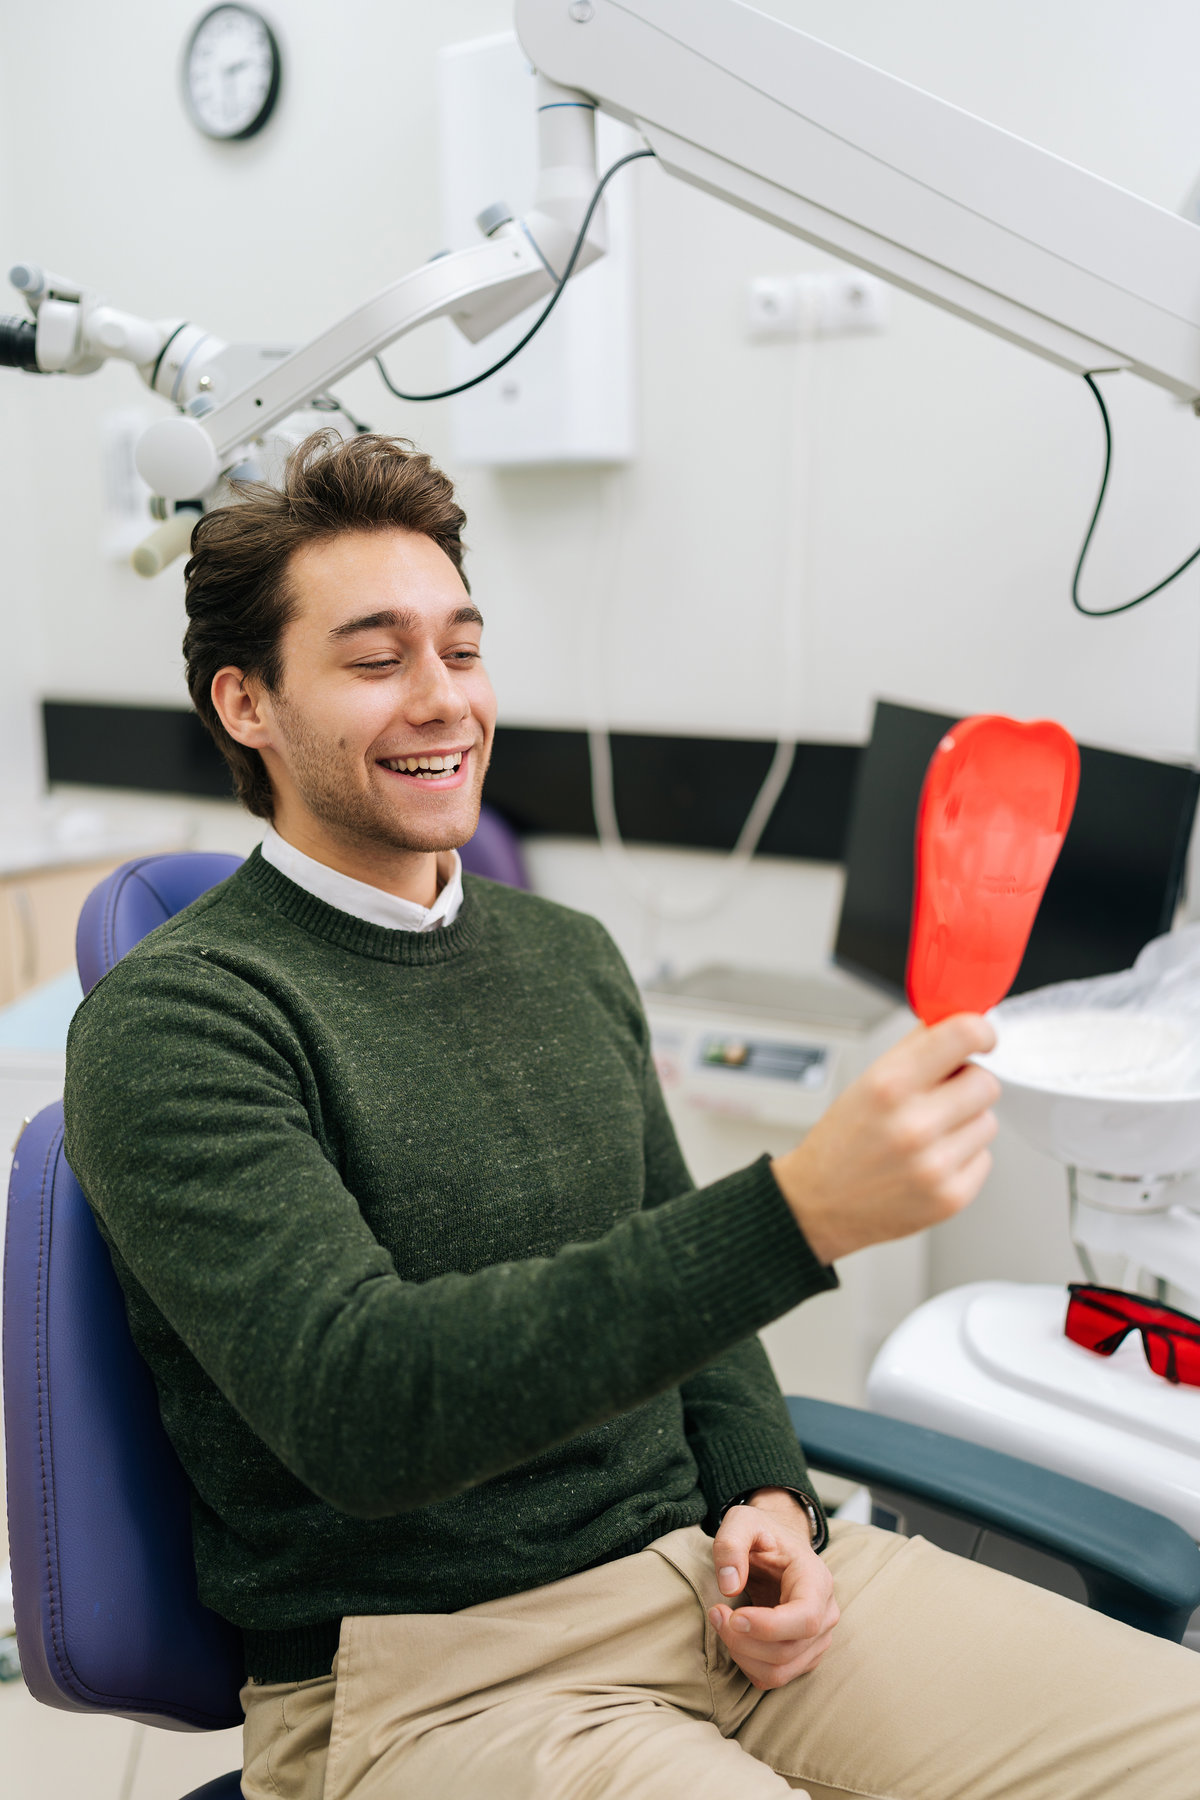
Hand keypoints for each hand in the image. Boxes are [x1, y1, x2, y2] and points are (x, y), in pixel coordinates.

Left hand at [707, 1492, 838, 1690]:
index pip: (805, 1619)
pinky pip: (775, 1677)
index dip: (768, 1627)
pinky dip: (748, 1665)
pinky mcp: (803, 1656)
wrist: (777, 1547)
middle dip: (743, 1641)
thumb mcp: (742, 1521)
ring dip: (742, 1655)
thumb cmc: (762, 1534)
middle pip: (788, 1650)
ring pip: (780, 1671)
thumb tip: (729, 1586)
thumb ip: (731, 1544)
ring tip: (720, 1622)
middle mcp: (825, 1614)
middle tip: (715, 1613)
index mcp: (817, 1580)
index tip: (733, 1615)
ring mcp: (818, 1640)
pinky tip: (735, 1638)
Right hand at [771, 1014, 999, 1265]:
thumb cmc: (842, 1142)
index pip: (962, 1036)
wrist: (819, 1204)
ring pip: (988, 1122)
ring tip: (929, 1135)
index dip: (981, 1032)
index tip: (982, 1039)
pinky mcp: (951, 1197)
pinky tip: (931, 1161)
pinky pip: (984, 1158)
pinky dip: (964, 1158)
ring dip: (966, 1124)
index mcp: (889, 1086)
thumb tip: (958, 1018)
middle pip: (986, 1083)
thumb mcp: (867, 1081)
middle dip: (967, 1085)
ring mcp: (935, 1165)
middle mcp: (913, 1125)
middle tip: (940, 1097)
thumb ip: (915, 1048)